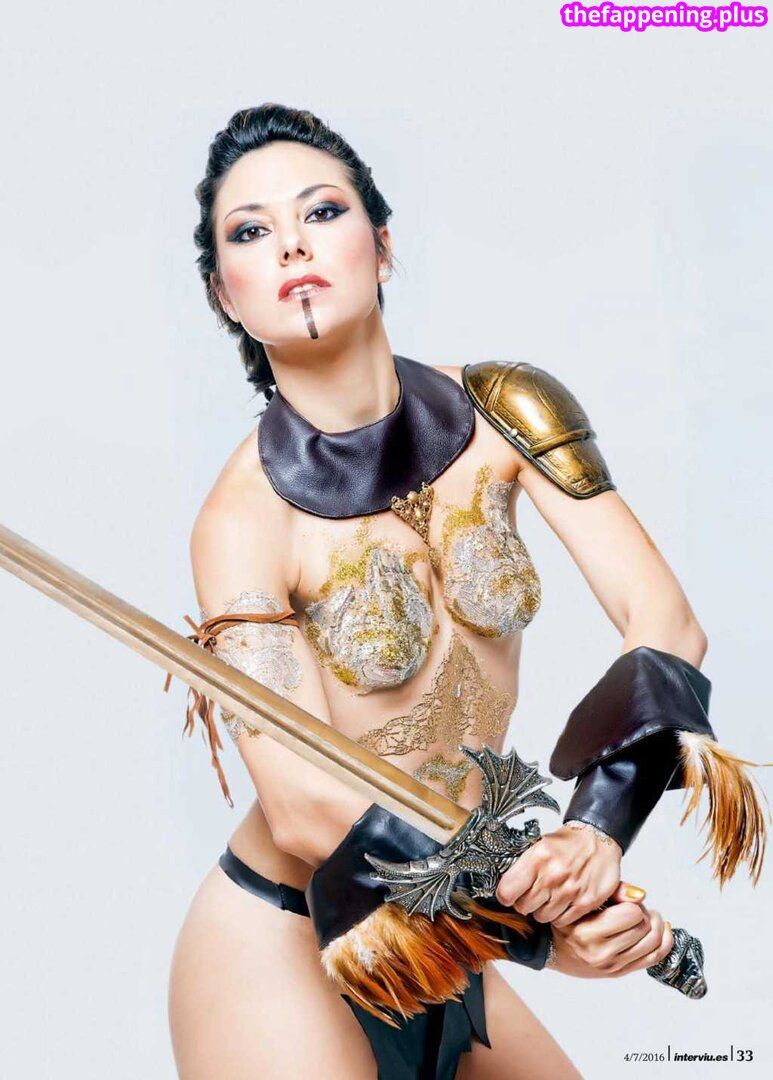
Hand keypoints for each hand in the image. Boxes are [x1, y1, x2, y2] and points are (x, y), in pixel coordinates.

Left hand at [496, 821, 622, 926]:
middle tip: (534, 893)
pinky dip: (561, 915)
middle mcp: (553, 875)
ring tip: (551, 896)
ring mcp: (570, 890)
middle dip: (525, 902)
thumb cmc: (569, 843)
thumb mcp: (540, 845)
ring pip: (542, 917)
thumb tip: (505, 887)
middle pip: (523, 907)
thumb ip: (523, 867)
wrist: (598, 839)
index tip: (509, 894)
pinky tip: (564, 901)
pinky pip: (562, 921)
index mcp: (538, 857)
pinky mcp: (585, 903)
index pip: (507, 891)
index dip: (505, 895)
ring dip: (544, 910)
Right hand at [548, 882, 673, 977]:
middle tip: (636, 908)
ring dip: (657, 926)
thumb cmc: (569, 921)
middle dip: (645, 913)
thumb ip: (611, 892)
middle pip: (645, 929)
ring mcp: (611, 966)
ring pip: (654, 944)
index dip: (633, 903)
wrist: (555, 950)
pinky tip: (662, 930)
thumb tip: (641, 895)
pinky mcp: (620, 972)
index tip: (626, 901)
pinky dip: (664, 942)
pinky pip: (653, 959)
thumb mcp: (582, 900)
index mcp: (587, 932)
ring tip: (647, 918)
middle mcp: (600, 953)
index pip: (632, 915)